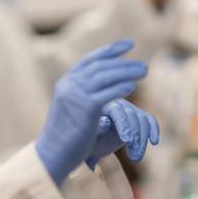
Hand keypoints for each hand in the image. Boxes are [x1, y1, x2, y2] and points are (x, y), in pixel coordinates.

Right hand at [36, 39, 146, 184]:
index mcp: (66, 82)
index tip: (128, 44)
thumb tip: (106, 86)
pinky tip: (132, 86)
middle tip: (143, 64)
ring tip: (145, 71)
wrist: (52, 154)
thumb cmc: (66, 135)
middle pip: (101, 66)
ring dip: (127, 71)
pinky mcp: (85, 109)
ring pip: (105, 76)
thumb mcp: (73, 108)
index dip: (110, 50)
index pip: (90, 59)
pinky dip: (120, 87)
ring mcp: (76, 96)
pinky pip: (106, 94)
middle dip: (124, 62)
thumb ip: (85, 94)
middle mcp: (69, 85)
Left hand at [86, 100, 159, 166]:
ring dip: (142, 140)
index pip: (118, 111)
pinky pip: (150, 120)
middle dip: (135, 137)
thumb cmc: (88, 140)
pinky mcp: (138, 116)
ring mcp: (129, 109)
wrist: (91, 142)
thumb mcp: (88, 137)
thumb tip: (105, 122)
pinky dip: (154, 130)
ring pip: (142, 120)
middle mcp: (118, 103)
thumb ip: (97, 129)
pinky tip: (154, 142)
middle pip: (132, 115)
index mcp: (103, 105)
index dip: (124, 124)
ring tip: (135, 158)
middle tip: (133, 157)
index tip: (127, 140)